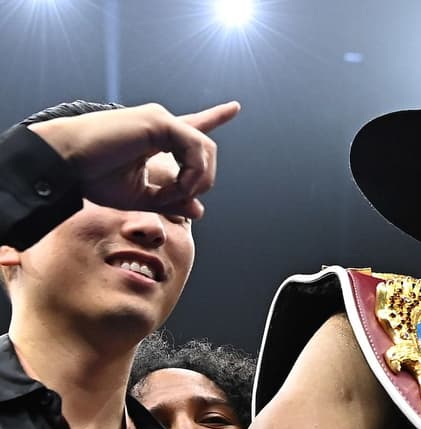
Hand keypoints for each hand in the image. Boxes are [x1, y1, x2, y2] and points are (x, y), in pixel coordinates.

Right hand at [28, 101, 240, 218]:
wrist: (66, 165)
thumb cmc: (93, 178)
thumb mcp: (140, 197)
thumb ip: (172, 201)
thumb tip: (200, 209)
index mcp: (157, 138)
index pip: (193, 126)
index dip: (215, 117)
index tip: (235, 107)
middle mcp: (161, 123)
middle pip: (207, 151)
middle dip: (201, 182)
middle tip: (175, 199)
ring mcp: (160, 119)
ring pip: (206, 150)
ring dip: (196, 181)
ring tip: (172, 194)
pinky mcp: (158, 121)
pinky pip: (196, 150)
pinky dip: (192, 174)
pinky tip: (177, 186)